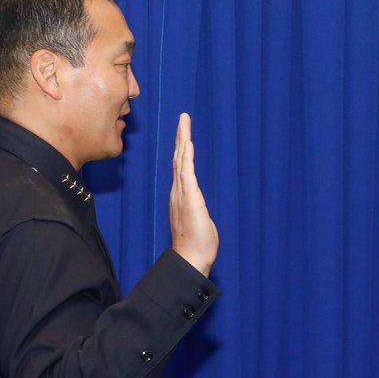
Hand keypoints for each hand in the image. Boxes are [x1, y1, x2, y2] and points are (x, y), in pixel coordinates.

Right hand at [170, 113, 218, 275]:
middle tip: (183, 118)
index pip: (182, 168)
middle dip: (180, 137)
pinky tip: (187, 143)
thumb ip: (198, 212)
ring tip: (184, 121)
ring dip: (183, 139)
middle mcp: (179, 192)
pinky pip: (187, 173)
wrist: (191, 258)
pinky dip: (186, 156)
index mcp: (182, 197)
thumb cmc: (196, 246)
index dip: (182, 150)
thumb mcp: (199, 222)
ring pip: (181, 161)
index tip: (184, 134)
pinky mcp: (190, 198)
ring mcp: (182, 194)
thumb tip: (199, 211)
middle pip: (178, 159)